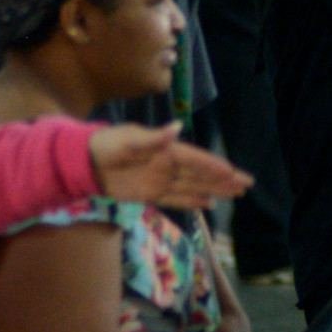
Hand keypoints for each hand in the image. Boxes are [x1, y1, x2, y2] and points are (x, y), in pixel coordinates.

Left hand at [87, 124, 253, 210]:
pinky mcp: (150, 194)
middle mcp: (168, 165)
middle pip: (202, 174)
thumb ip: (154, 138)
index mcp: (166, 150)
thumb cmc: (107, 144)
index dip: (215, 166)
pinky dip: (193, 202)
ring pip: (194, 188)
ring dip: (215, 190)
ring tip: (236, 194)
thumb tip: (177, 128)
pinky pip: (177, 199)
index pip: (197, 160)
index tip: (234, 172)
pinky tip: (209, 204)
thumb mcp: (129, 139)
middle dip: (224, 179)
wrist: (85, 162)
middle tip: (246, 184)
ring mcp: (161, 180)